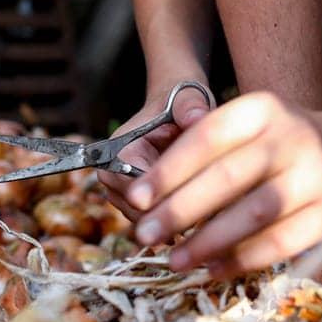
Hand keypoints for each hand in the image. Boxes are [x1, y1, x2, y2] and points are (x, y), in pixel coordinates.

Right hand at [98, 79, 212, 220]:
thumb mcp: (189, 99)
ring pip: (146, 222)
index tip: (200, 197)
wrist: (175, 109)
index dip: (169, 197)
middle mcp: (111, 174)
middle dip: (173, 212)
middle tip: (209, 211)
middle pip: (139, 211)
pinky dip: (175, 221)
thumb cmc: (180, 103)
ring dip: (174, 220)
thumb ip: (191, 106)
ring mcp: (120, 192)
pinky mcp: (134, 203)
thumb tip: (197, 116)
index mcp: (118, 150)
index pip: (137, 189)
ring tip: (206, 211)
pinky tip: (200, 216)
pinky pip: (153, 222)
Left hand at [122, 91, 321, 277]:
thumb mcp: (252, 128)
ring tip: (173, 261)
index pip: (210, 136)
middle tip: (144, 235)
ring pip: (254, 213)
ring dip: (208, 240)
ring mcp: (318, 176)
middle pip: (229, 176)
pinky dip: (241, 260)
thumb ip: (204, 149)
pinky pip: (280, 243)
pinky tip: (211, 269)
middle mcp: (295, 136)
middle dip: (180, 210)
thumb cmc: (283, 147)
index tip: (135, 198)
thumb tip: (140, 193)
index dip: (169, 169)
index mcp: (265, 109)